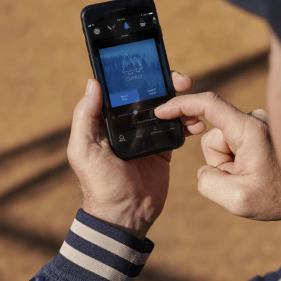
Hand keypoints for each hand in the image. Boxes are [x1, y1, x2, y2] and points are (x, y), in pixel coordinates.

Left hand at [66, 71, 203, 238]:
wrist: (124, 216)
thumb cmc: (98, 184)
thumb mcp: (83, 149)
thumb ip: (85, 116)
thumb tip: (93, 82)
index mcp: (106, 120)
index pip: (123, 89)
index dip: (138, 75)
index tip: (153, 65)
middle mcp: (126, 124)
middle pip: (149, 94)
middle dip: (167, 83)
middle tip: (183, 80)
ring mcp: (147, 136)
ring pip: (167, 108)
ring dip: (182, 101)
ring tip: (193, 102)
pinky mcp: (163, 149)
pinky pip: (178, 129)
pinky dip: (189, 122)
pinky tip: (196, 122)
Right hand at [155, 92, 280, 221]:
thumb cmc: (279, 198)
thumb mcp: (236, 200)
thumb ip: (208, 181)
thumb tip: (207, 170)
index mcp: (250, 129)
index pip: (208, 104)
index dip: (180, 105)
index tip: (161, 112)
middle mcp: (257, 119)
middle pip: (214, 136)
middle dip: (220, 161)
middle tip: (243, 180)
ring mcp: (263, 123)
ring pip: (224, 142)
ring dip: (231, 164)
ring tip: (254, 178)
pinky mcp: (265, 130)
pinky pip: (237, 143)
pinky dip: (240, 160)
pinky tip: (260, 173)